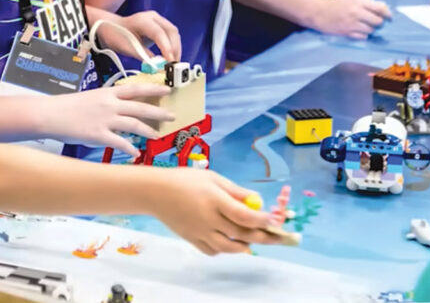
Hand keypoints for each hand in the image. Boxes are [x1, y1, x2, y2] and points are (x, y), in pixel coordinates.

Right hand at [37, 85, 173, 156]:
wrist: (51, 114)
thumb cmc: (68, 106)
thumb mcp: (91, 97)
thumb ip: (107, 101)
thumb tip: (120, 107)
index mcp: (108, 92)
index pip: (136, 89)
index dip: (153, 89)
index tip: (167, 90)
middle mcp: (110, 104)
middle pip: (140, 108)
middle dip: (158, 112)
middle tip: (172, 115)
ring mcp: (105, 120)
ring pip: (134, 125)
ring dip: (148, 131)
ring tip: (157, 135)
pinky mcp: (99, 135)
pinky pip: (120, 143)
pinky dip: (130, 149)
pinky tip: (136, 153)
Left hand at [100, 11, 181, 61]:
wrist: (110, 27)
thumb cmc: (116, 35)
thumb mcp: (127, 48)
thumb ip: (143, 56)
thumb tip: (158, 66)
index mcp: (142, 20)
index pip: (159, 33)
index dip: (166, 48)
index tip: (169, 61)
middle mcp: (153, 17)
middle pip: (171, 31)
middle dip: (174, 49)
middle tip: (173, 65)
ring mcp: (157, 20)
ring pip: (173, 33)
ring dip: (176, 48)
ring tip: (173, 63)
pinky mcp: (160, 25)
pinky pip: (171, 35)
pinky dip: (173, 46)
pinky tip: (171, 57)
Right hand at [154, 168, 279, 254]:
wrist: (154, 192)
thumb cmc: (184, 179)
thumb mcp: (212, 178)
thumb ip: (235, 190)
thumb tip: (257, 200)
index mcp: (214, 200)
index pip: (244, 215)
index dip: (262, 220)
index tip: (273, 220)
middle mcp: (209, 219)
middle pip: (241, 234)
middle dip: (262, 236)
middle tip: (275, 236)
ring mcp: (200, 232)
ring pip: (229, 248)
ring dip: (245, 246)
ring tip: (252, 241)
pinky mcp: (192, 240)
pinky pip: (213, 251)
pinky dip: (224, 249)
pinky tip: (227, 241)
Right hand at [310, 0, 390, 39]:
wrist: (317, 12)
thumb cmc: (334, 4)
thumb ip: (366, 3)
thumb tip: (383, 8)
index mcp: (358, 1)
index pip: (380, 8)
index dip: (387, 14)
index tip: (389, 17)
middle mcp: (357, 12)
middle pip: (378, 21)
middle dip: (379, 23)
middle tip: (376, 23)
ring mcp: (352, 24)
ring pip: (371, 30)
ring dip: (371, 29)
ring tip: (366, 27)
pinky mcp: (347, 33)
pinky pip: (363, 37)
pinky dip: (363, 35)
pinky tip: (359, 32)